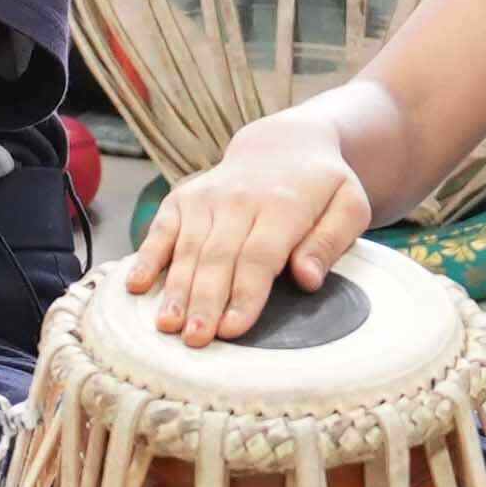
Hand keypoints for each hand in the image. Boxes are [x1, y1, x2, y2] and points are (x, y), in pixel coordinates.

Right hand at [133, 116, 367, 340]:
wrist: (284, 146)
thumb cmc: (321, 188)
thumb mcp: (349, 205)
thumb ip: (331, 241)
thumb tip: (306, 278)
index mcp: (283, 204)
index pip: (260, 255)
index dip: (245, 294)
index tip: (232, 329)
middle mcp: (239, 199)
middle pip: (219, 257)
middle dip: (205, 301)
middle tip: (195, 340)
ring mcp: (206, 198)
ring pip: (188, 249)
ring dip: (176, 289)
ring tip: (167, 326)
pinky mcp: (183, 199)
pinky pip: (162, 230)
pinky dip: (148, 257)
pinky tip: (136, 286)